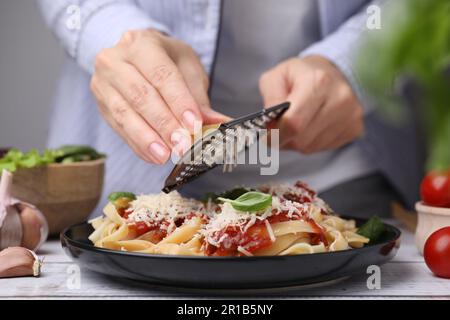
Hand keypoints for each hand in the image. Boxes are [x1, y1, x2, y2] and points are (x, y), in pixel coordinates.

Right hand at [90, 29, 226, 163]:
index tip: (193, 124)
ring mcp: (104, 83)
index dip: (178, 101)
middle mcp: (116, 60)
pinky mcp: (101, 104)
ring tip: (165, 155)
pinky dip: (138, 145)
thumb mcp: (187, 68)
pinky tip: (153, 156)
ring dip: (147, 139)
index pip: (161, 75)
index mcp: (142, 44)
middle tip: (182, 144)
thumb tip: (217, 122)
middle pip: (141, 95)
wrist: (135, 57)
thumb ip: (198, 96)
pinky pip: (119, 128)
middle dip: (164, 124)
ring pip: (124, 114)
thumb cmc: (165, 61)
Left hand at [259, 55, 363, 153]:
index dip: (275, 135)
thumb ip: (270, 99)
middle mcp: (340, 99)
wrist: (333, 72)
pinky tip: (312, 126)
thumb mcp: (276, 76)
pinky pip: (323, 148)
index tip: (266, 137)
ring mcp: (351, 115)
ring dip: (297, 141)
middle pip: (301, 139)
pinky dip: (312, 142)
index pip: (293, 123)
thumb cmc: (300, 75)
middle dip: (284, 138)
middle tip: (279, 128)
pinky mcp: (355, 128)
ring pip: (311, 147)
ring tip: (297, 123)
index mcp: (318, 82)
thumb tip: (270, 126)